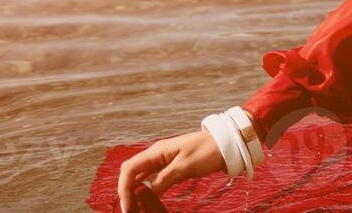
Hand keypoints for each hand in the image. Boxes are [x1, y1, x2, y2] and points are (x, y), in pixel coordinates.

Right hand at [116, 129, 230, 211]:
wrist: (227, 144)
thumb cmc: (207, 151)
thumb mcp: (184, 167)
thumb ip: (163, 179)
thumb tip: (145, 193)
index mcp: (157, 151)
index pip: (129, 168)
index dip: (124, 187)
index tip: (127, 205)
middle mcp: (157, 155)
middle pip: (132, 173)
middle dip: (127, 191)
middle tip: (130, 210)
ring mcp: (164, 162)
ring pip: (142, 178)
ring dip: (136, 192)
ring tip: (136, 209)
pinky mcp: (172, 168)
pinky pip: (154, 180)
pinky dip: (149, 191)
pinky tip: (149, 202)